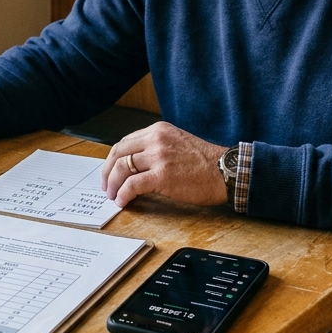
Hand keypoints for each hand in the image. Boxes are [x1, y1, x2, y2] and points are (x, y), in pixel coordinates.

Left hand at [100, 122, 228, 207]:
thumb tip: (135, 165)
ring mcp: (158, 157)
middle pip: (118, 154)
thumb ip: (157, 148)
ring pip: (121, 169)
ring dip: (113, 185)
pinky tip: (123, 201)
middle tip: (106, 186)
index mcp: (158, 130)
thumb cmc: (205, 162)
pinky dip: (123, 194)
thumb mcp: (177, 143)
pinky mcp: (162, 176)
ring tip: (113, 196)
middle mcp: (155, 140)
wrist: (225, 171)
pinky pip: (132, 185)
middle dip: (107, 172)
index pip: (125, 142)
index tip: (110, 171)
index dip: (113, 159)